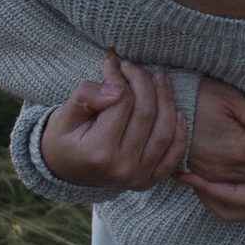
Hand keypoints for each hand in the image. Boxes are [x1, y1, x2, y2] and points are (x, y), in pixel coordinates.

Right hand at [38, 53, 185, 191]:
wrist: (65, 169)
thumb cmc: (65, 137)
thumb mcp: (65, 115)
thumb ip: (86, 97)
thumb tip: (115, 89)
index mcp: (98, 151)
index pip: (121, 104)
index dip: (119, 78)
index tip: (113, 64)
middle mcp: (122, 167)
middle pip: (146, 114)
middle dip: (143, 82)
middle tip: (132, 66)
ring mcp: (138, 176)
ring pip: (164, 131)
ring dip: (166, 99)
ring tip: (158, 78)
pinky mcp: (148, 180)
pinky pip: (173, 155)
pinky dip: (180, 133)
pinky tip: (177, 111)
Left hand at [180, 161, 244, 221]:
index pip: (241, 200)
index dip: (213, 189)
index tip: (190, 176)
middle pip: (233, 210)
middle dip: (207, 195)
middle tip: (185, 176)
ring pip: (236, 209)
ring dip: (213, 195)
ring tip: (194, 177)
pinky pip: (243, 201)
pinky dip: (226, 192)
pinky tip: (215, 177)